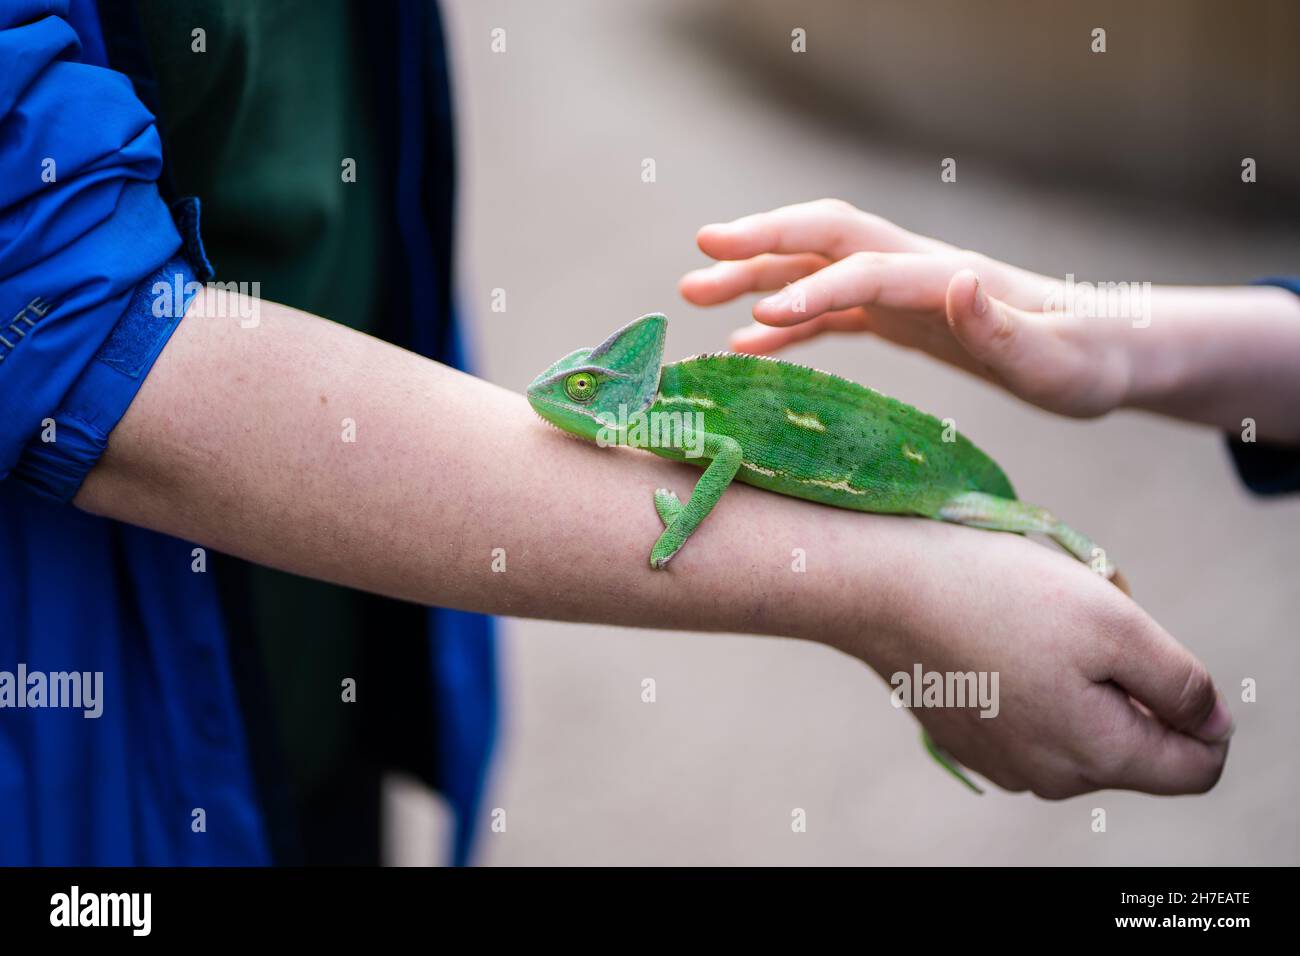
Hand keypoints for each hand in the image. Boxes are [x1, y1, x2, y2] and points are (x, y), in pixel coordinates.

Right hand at [679, 199, 1135, 417]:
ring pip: (815, 271)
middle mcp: (916, 271)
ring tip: (695, 294)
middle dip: (758, 246)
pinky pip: (829, 313)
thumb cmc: (1087, 361)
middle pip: (822, 241)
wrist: (1109, 349)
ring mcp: (904, 292)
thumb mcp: (1055, 359)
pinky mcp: (902, 318)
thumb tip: (952, 281)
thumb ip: (1000, 327)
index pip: (863, 272)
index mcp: (945, 278)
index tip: (756, 319)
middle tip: (696, 263)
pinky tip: (746, 347)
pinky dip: (784, 323)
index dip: (809, 289)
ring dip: (755, 278)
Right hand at [841, 518, 1230, 797]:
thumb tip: (1214, 724)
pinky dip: (1033, 680)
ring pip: (1079, 728)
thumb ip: (1182, 684)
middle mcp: (1051, 777)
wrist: (881, 588)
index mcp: (1097, 755)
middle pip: (1134, 742)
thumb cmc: (997, 595)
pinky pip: (1030, 718)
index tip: (1157, 653)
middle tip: (1085, 622)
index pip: (1196, 768)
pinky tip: (998, 635)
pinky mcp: (966, 738)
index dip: (1205, 712)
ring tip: (1035, 624)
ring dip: (1080, 679)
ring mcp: (1003, 763)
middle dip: (1130, 684)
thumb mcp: (1117, 622)